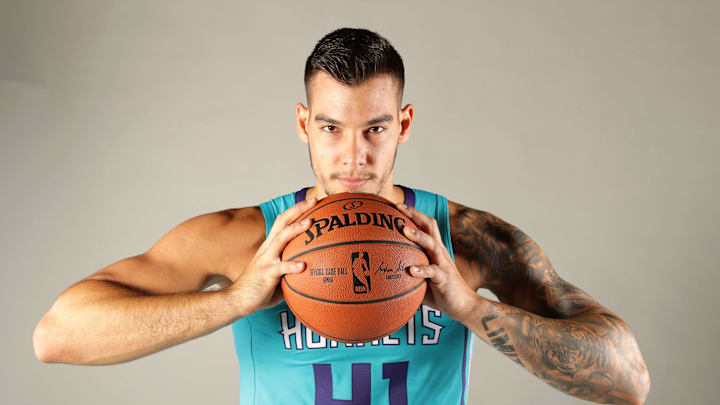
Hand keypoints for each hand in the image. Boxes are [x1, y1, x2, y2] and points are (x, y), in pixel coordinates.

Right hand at [228, 197, 315, 314]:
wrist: (238, 300)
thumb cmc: (260, 289)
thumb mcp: (278, 274)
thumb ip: (292, 269)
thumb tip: (314, 270)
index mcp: (270, 246)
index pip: (283, 222)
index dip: (296, 210)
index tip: (312, 202)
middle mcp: (268, 249)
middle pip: (282, 222)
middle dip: (298, 210)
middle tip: (314, 201)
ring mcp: (266, 260)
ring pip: (280, 239)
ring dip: (295, 230)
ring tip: (309, 223)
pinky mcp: (265, 274)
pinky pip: (280, 268)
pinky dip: (291, 266)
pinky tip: (303, 266)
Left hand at [395, 202, 477, 321]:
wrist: (463, 305)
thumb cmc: (440, 292)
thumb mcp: (422, 278)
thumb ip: (407, 271)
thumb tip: (383, 272)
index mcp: (434, 249)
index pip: (425, 225)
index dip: (412, 212)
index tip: (396, 205)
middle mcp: (439, 252)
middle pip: (429, 226)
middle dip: (414, 214)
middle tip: (398, 207)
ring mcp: (443, 263)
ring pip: (431, 244)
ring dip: (417, 236)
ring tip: (403, 230)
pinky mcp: (444, 278)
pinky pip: (433, 272)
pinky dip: (422, 270)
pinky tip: (411, 270)